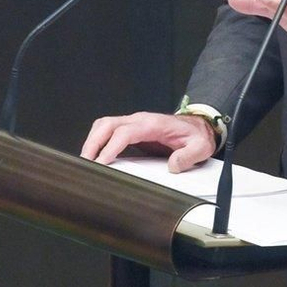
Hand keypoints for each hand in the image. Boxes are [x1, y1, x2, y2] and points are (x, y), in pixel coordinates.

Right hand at [81, 111, 214, 172]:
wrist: (198, 127)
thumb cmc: (196, 135)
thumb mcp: (200, 147)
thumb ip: (188, 156)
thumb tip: (173, 166)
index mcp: (153, 124)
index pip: (124, 132)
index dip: (110, 147)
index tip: (101, 162)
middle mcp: (139, 120)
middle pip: (107, 125)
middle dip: (93, 143)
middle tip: (86, 163)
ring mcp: (133, 123)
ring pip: (104, 125)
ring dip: (92, 141)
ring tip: (86, 161)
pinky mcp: (130, 130)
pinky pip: (108, 131)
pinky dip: (97, 142)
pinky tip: (95, 157)